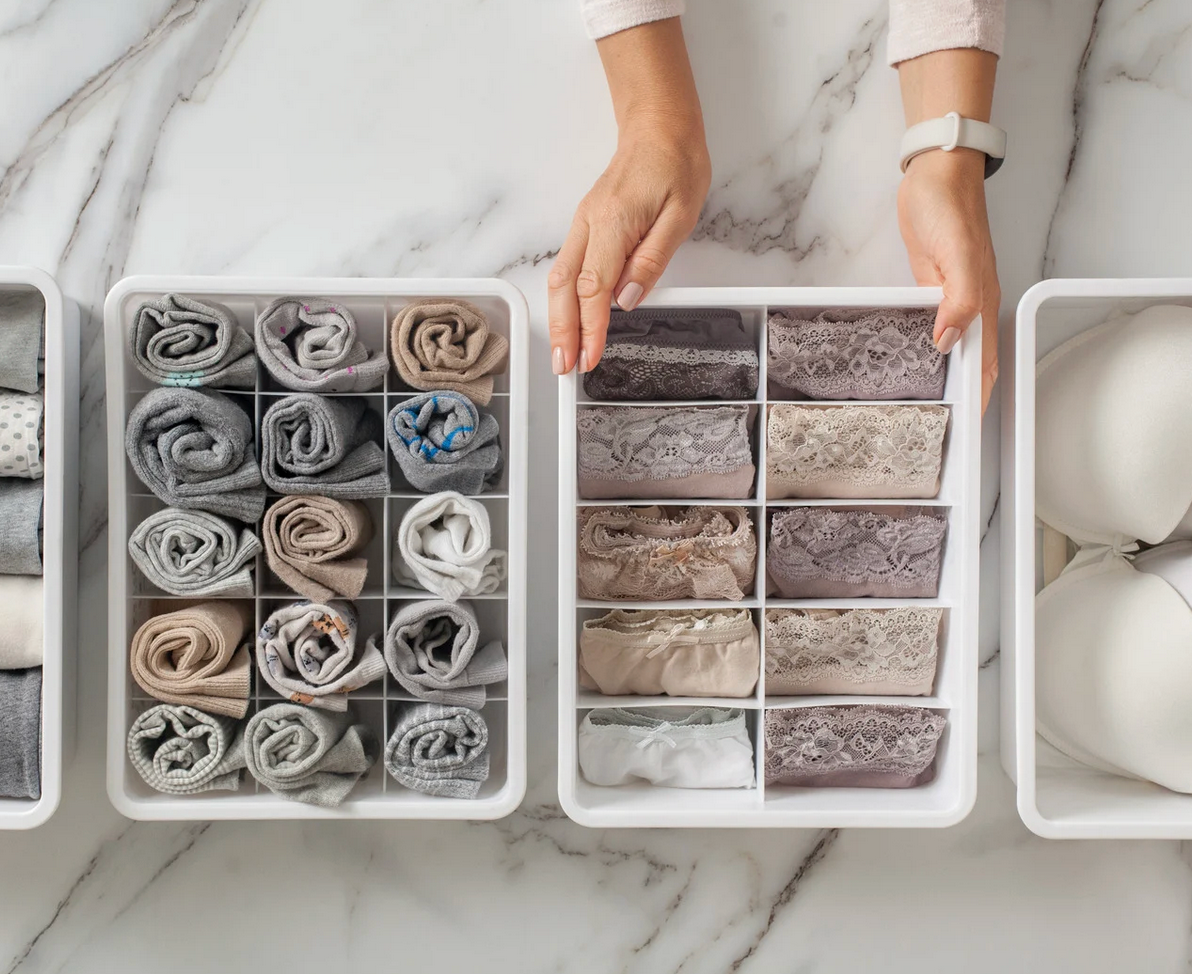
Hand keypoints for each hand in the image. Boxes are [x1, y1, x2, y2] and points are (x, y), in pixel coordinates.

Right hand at [548, 121, 709, 374]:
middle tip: (564, 367)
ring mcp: (583, 223)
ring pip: (559, 279)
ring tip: (562, 352)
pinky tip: (568, 319)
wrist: (658, 126)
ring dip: (557, 318)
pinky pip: (566, 267)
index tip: (590, 357)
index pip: (595, 289)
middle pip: (565, 288)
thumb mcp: (681, 214)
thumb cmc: (675, 163)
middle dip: (562, 331)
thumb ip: (652, 258)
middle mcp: (589, 224)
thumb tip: (628, 298)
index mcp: (613, 223)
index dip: (591, 328)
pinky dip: (563, 298)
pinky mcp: (585, 225)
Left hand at [897, 148, 999, 411]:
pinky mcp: (931, 285)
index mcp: (983, 302)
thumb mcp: (959, 256)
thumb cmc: (950, 209)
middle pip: (972, 361)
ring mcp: (951, 295)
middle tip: (943, 429)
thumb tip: (948, 342)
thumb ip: (959, 300)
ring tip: (930, 406)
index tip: (968, 429)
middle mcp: (971, 304)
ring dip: (945, 374)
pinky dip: (927, 345)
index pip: (986, 362)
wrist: (935, 174)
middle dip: (964, 396)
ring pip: (952, 345)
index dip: (980, 396)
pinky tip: (913, 358)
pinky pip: (932, 324)